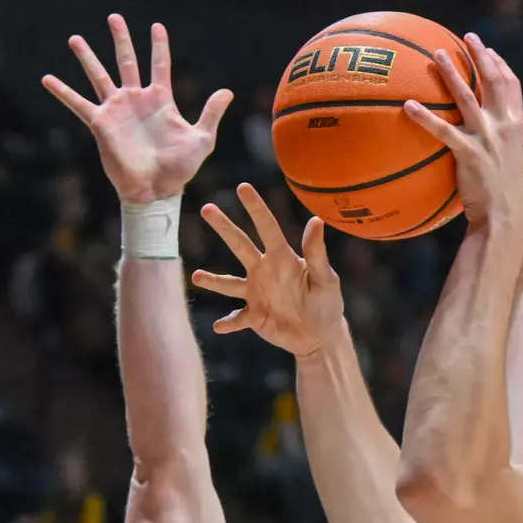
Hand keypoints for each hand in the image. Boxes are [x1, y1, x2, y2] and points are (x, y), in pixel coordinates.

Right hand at [42, 16, 232, 204]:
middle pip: (127, 61)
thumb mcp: (201, 139)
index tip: (157, 26)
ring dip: (88, 57)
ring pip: (100, 76)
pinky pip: (78, 104)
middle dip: (121, 40)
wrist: (156, 190)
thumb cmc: (180, 169)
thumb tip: (228, 91)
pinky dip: (63, 92)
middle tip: (114, 17)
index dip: (159, 46)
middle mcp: (136, 100)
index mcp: (161, 100)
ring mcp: (117, 110)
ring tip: (75, 38)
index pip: (160, 65)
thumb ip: (211, 113)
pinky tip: (47, 79)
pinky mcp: (101, 124)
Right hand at [191, 183, 343, 357]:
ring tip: (196, 277)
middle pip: (240, 245)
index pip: (267, 227)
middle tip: (207, 208)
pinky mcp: (254, 317)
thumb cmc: (326, 302)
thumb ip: (317, 253)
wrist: (320, 334)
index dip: (255, 208)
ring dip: (214, 281)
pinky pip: (237, 318)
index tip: (243, 187)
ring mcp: (256, 293)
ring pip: (229, 284)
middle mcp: (264, 271)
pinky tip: (218, 326)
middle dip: (224, 227)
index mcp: (282, 258)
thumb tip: (316, 220)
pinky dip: (228, 323)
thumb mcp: (325, 278)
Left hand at [403, 33, 522, 230]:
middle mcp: (504, 127)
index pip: (512, 86)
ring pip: (467, 96)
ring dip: (452, 72)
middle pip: (493, 81)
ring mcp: (486, 139)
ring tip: (436, 54)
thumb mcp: (516, 169)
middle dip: (480, 55)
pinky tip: (408, 105)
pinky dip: (424, 116)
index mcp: (517, 127)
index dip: (500, 65)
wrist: (505, 219)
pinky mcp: (468, 153)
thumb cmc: (508, 199)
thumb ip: (510, 153)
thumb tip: (509, 151)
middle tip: (467, 38)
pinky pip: (442, 130)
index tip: (489, 51)